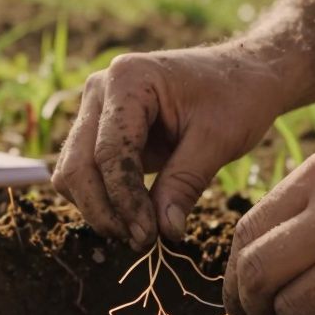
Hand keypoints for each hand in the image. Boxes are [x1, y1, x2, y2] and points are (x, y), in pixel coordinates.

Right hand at [53, 42, 293, 250]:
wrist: (241, 74)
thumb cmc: (235, 97)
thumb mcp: (218, 140)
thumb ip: (185, 184)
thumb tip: (163, 233)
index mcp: (128, 80)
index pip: (110, 153)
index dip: (125, 200)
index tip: (148, 236)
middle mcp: (100, 90)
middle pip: (78, 164)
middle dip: (104, 210)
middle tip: (141, 240)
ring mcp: (95, 108)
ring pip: (72, 172)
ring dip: (98, 208)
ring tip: (139, 231)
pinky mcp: (100, 129)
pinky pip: (84, 171)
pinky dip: (102, 198)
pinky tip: (133, 216)